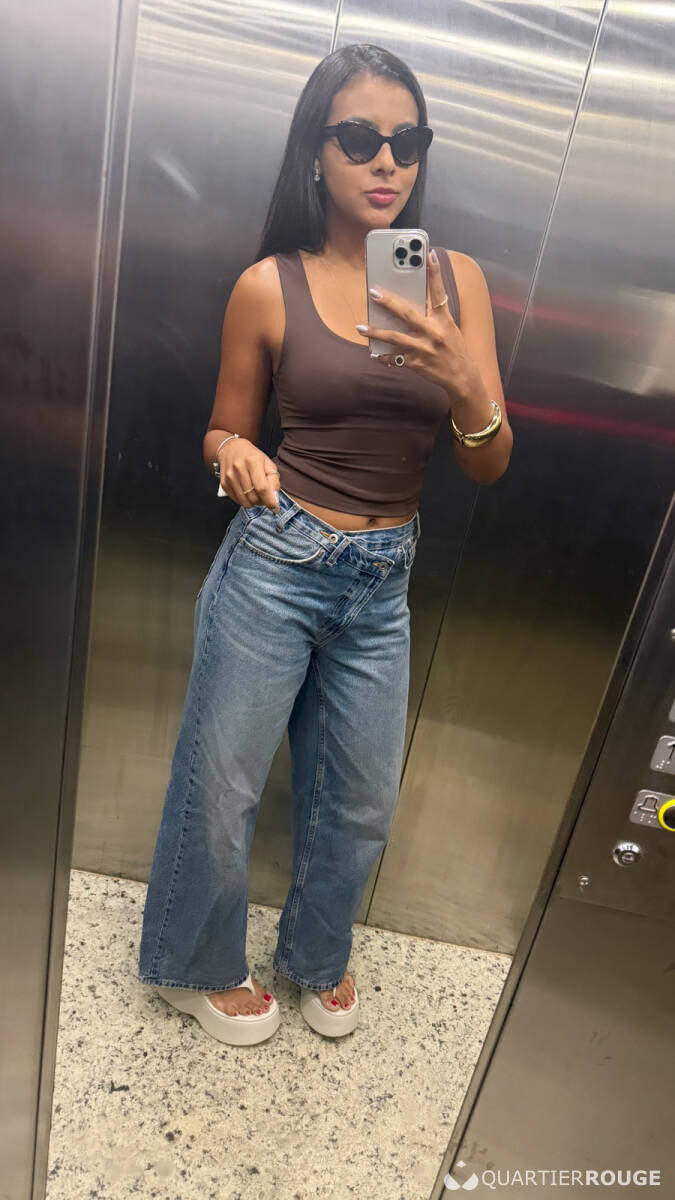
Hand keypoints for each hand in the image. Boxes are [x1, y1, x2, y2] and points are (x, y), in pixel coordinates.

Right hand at [217, 439, 279, 510]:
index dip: (270, 500)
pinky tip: (247, 492)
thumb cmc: (252, 456)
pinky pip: (237, 500)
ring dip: (253, 502)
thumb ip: (274, 480)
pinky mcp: (224, 483)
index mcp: (252, 461)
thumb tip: (275, 499)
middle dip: (262, 501)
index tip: (275, 507)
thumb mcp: (267, 463)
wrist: (231, 449)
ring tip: (256, 494)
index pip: (262, 488)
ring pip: (245, 502)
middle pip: (253, 497)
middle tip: (265, 496)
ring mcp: (229, 477)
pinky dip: (244, 500)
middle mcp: (239, 468)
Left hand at [359, 249, 476, 399]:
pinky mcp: (417, 363)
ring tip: (360, 327)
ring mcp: (424, 349)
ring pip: (395, 338)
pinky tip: (372, 354)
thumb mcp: (448, 327)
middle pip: (408, 314)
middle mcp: (434, 333)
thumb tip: (413, 298)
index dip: (435, 274)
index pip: (439, 293)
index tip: (429, 255)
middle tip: (374, 292)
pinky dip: (383, 356)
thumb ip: (433, 313)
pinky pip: (395, 359)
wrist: (462, 377)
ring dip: (376, 332)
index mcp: (443, 320)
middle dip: (389, 302)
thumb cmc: (454, 348)